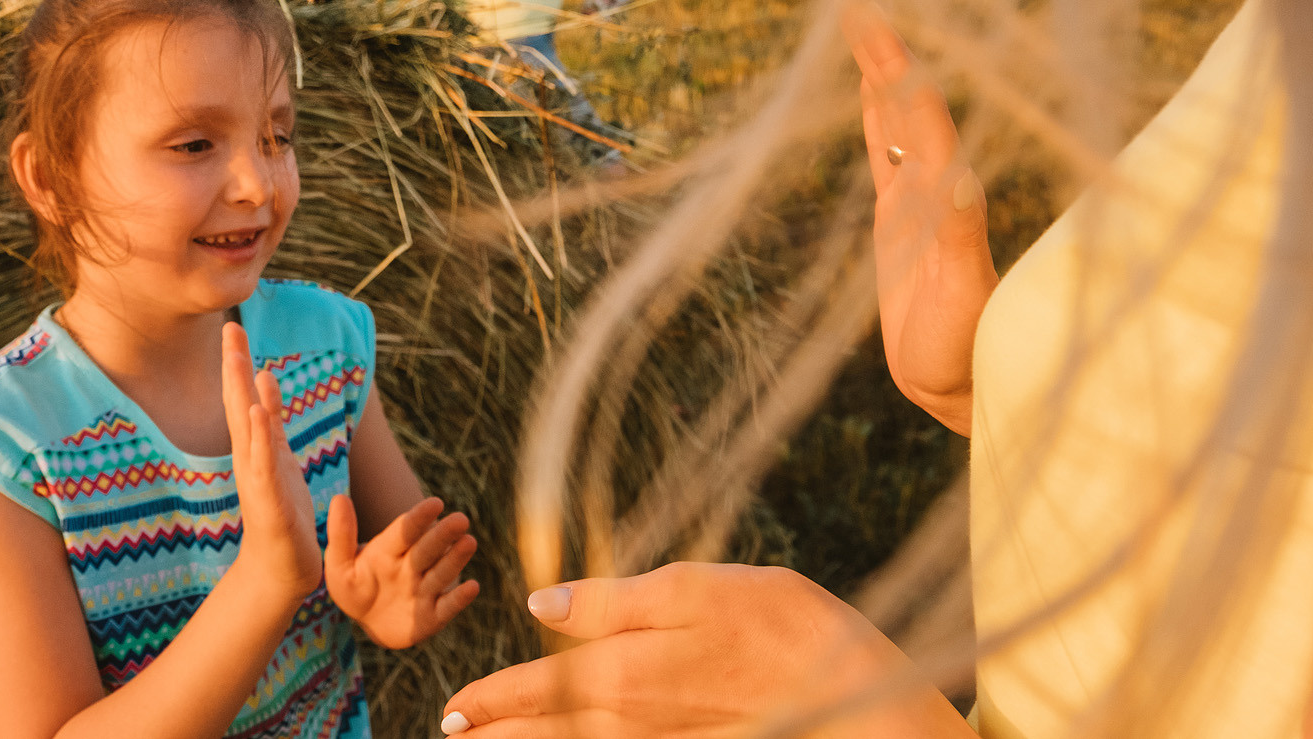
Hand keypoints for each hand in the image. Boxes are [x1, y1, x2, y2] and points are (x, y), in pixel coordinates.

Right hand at [222, 322, 321, 602]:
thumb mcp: (278, 457)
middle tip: (230, 329)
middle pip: (239, 405)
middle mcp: (250, 458)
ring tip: (243, 365)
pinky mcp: (269, 504)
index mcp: (255, 447)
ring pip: (249, 433)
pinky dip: (261, 443)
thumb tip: (264, 378)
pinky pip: (264, 468)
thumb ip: (270, 420)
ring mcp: (257, 480)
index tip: (233, 326)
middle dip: (235, 368)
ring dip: (245, 400)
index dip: (238, 363)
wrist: (280, 568)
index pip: (243, 398)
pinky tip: (258, 419)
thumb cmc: (280, 511)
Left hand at [323, 494, 478, 647]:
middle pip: (428, 548)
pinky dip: (460, 598)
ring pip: (441, 572)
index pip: (406, 530)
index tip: (435, 503)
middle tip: (461, 519)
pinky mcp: (433, 616)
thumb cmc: (354, 587)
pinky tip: (472, 587)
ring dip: (456, 559)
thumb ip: (341, 534)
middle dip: (444, 535)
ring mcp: (424, 590)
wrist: (368, 621)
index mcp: (390, 549)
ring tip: (469, 542)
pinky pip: (447, 607)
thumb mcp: (339, 564)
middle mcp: (412, 566)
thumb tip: (339, 498)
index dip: (420, 518)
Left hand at [439, 564, 969, 738]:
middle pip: (551, 735)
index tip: (455, 708)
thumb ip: (611, 602)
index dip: (493, 700)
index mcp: (625, 673)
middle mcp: (636, 724)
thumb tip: (539, 606)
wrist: (858, 698)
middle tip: (455, 734)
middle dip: (501, 736)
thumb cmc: (780, 626)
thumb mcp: (691, 588)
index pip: (539, 690)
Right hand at [840, 2, 996, 434]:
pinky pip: (887, 152)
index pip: (920, 113)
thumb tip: (957, 177)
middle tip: (860, 5)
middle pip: (907, 105)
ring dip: (882, 75)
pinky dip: (877, 116)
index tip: (873, 21)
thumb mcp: (960, 292)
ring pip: (897, 121)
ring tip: (865, 29)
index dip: (897, 66)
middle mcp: (937, 186)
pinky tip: (870, 90)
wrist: (963, 382)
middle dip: (885, 54)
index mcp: (948, 194)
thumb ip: (957, 235)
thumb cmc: (965, 347)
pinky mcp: (902, 218)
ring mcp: (919, 199)